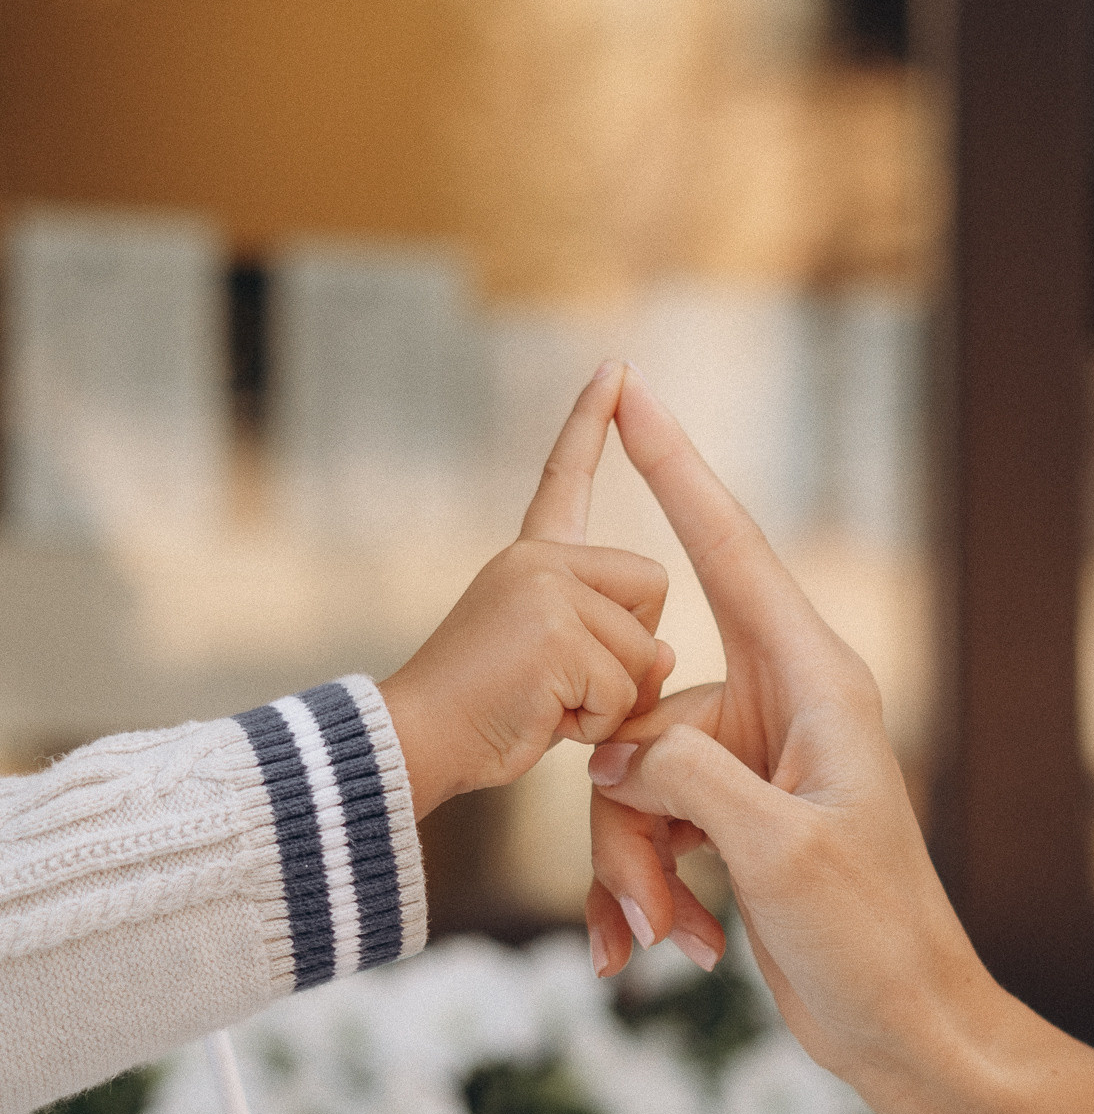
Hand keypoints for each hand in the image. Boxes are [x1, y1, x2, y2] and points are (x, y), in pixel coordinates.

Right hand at [379, 365, 671, 820]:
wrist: (412, 745)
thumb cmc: (484, 719)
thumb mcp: (546, 660)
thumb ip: (601, 637)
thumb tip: (662, 654)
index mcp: (532, 558)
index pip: (565, 481)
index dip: (590, 423)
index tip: (615, 368)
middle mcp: (538, 559)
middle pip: (652, 587)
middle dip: (630, 651)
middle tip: (560, 684)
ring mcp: (544, 588)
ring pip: (644, 645)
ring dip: (611, 698)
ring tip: (544, 705)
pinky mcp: (553, 629)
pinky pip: (623, 684)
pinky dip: (595, 722)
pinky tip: (542, 719)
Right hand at [580, 376, 996, 1110]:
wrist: (908, 1030)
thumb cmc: (874, 941)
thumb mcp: (780, 854)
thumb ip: (690, 778)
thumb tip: (617, 746)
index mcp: (817, 683)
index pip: (730, 549)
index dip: (675, 467)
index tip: (631, 388)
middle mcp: (786, 708)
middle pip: (646, 707)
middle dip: (623, 810)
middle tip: (651, 904)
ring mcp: (756, 764)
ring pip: (633, 778)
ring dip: (633, 866)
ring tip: (672, 939)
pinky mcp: (735, 817)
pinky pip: (647, 824)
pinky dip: (643, 888)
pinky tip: (666, 950)